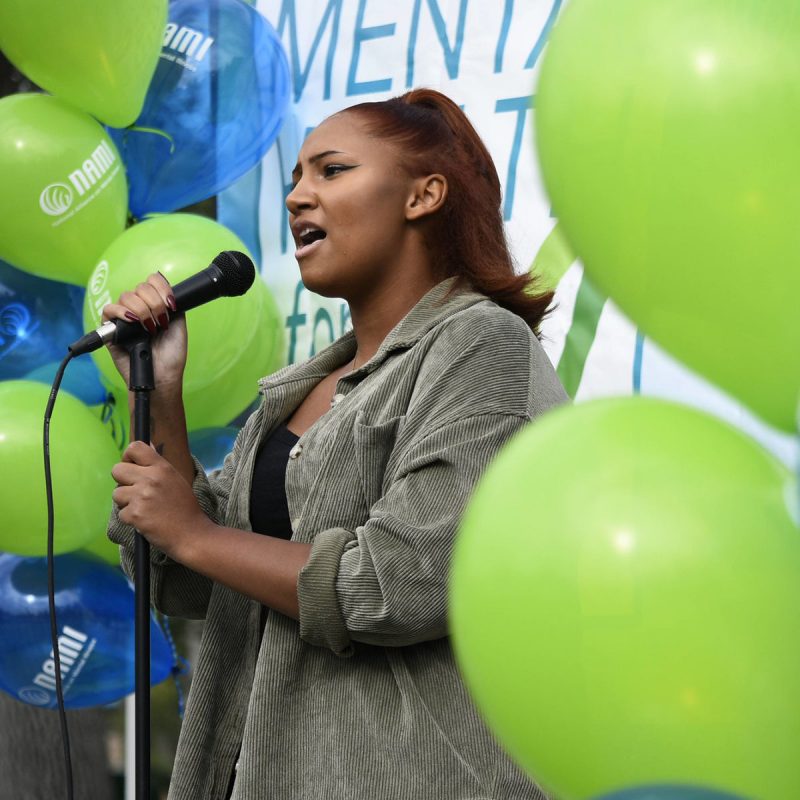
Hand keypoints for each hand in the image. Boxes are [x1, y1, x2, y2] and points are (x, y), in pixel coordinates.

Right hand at [102, 272, 187, 388]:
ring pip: (126, 296)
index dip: (161, 287)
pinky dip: (120, 312)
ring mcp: (124, 318)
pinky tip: (133, 322)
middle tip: (162, 322)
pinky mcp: (111, 330)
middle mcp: (139, 309)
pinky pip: (108, 310)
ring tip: (150, 328)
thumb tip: (168, 291)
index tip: (171, 303)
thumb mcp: (180, 327)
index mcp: (155, 306)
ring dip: (141, 310)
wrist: (162, 377)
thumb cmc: (171, 357)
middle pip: (140, 287)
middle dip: (154, 302)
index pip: (153, 281)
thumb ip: (174, 306)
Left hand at [111, 440, 212, 560]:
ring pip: (116, 494)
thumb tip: (146, 444)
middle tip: (135, 491)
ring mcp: (142, 497)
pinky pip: (121, 513)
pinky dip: (130, 519)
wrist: (191, 534)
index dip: (128, 457)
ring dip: (126, 503)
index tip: (132, 467)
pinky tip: (146, 521)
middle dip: (122, 481)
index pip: (134, 447)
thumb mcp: (175, 479)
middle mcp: (151, 478)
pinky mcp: (135, 515)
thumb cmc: (185, 508)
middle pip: (117, 470)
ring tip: (144, 509)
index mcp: (162, 467)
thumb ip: (158, 465)